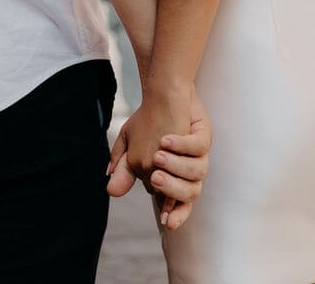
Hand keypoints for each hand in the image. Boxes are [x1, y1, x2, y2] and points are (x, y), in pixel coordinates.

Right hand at [106, 89, 210, 229]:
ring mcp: (198, 154)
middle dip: (173, 189)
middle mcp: (189, 170)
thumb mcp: (129, 148)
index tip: (165, 220)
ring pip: (198, 172)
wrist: (162, 93)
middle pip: (190, 193)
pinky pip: (199, 146)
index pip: (177, 204)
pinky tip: (167, 139)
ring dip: (177, 166)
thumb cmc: (147, 123)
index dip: (173, 212)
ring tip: (158, 155)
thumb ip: (123, 170)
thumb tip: (111, 191)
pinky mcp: (202, 134)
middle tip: (156, 177)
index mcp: (173, 178)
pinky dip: (183, 144)